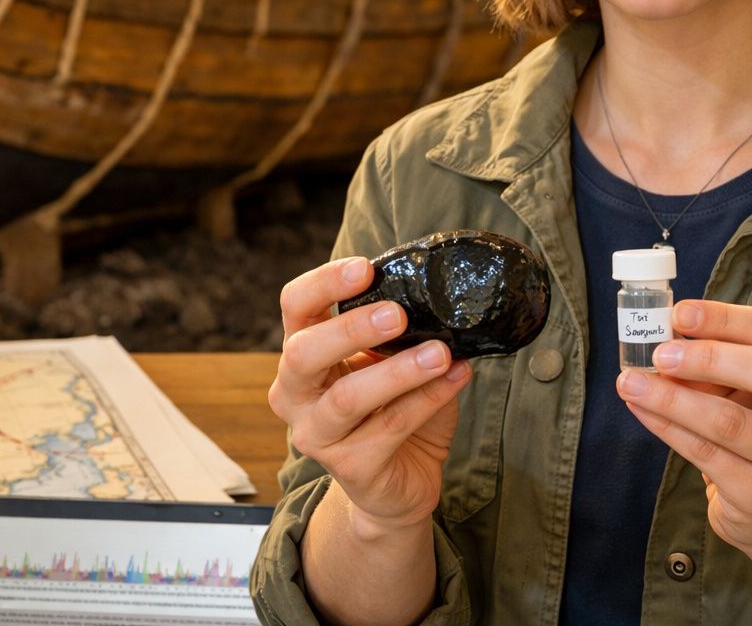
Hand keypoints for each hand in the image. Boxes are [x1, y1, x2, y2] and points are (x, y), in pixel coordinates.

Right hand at [267, 256, 472, 534]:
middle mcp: (294, 394)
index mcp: (300, 353)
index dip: (324, 283)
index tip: (365, 268)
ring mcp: (316, 435)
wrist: (398, 483)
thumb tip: (437, 295)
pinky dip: (428, 398)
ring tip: (440, 352)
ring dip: (399, 371)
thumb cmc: (390, 409)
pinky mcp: (349, 468)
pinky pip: (390, 427)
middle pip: (303, 353)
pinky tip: (457, 377)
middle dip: (351, 328)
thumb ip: (397, 332)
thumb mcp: (388, 360)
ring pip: (348, 397)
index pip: (295, 306)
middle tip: (397, 313)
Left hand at [617, 299, 751, 556]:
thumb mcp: (750, 390)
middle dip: (709, 358)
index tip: (679, 314)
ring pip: (729, 420)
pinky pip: (705, 453)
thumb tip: (664, 340)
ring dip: (672, 398)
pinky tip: (641, 410)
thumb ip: (718, 364)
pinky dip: (666, 427)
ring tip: (631, 382)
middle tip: (660, 353)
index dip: (725, 319)